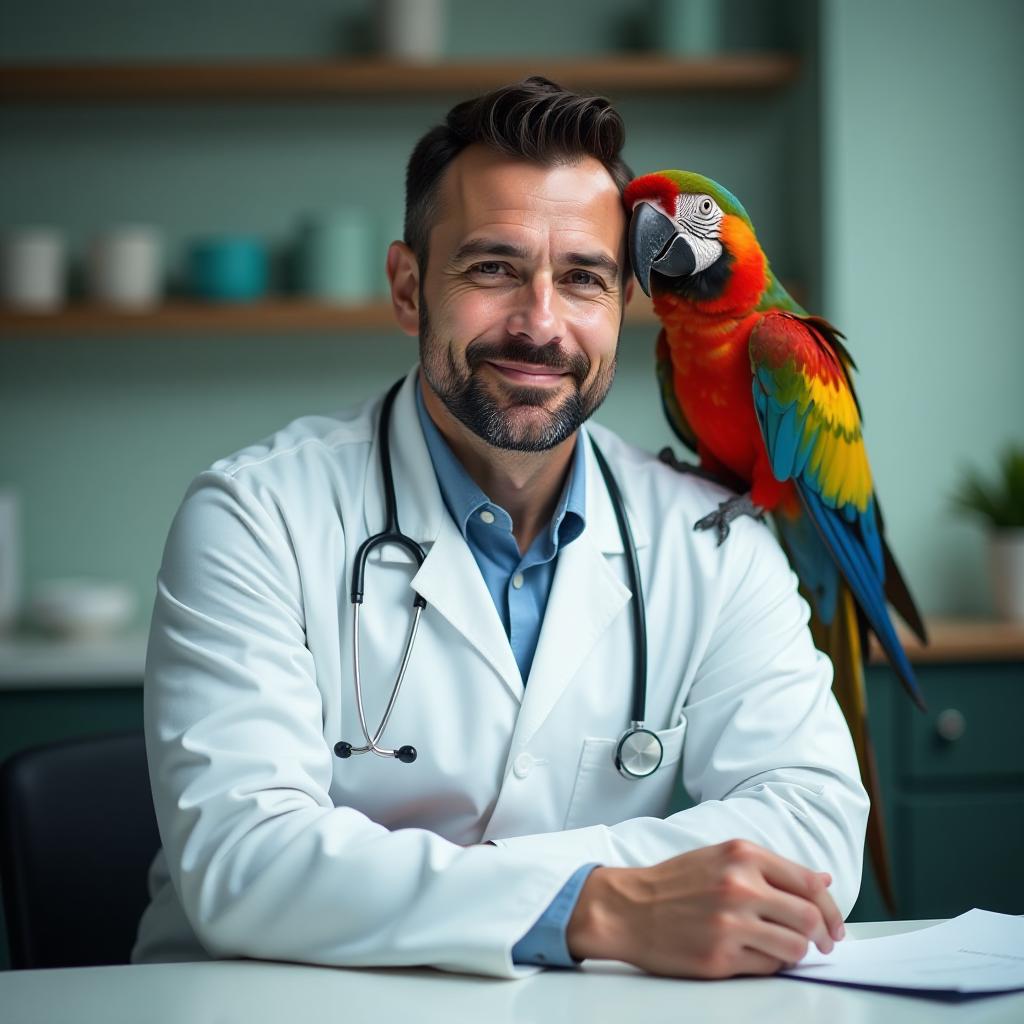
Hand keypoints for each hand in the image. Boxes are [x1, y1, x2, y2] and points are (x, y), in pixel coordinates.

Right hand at [566, 839, 844, 978]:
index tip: (834, 923)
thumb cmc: (673, 883)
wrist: (628, 908)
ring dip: (798, 953)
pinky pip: (767, 968)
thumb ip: (770, 869)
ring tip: (785, 949)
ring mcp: (730, 923)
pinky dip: (770, 965)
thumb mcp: (721, 858)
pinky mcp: (720, 957)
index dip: (830, 907)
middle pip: (808, 917)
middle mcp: (740, 886)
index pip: (809, 883)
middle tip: (823, 943)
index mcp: (742, 855)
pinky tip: (756, 956)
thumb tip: (822, 880)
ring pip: (794, 948)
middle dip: (823, 935)